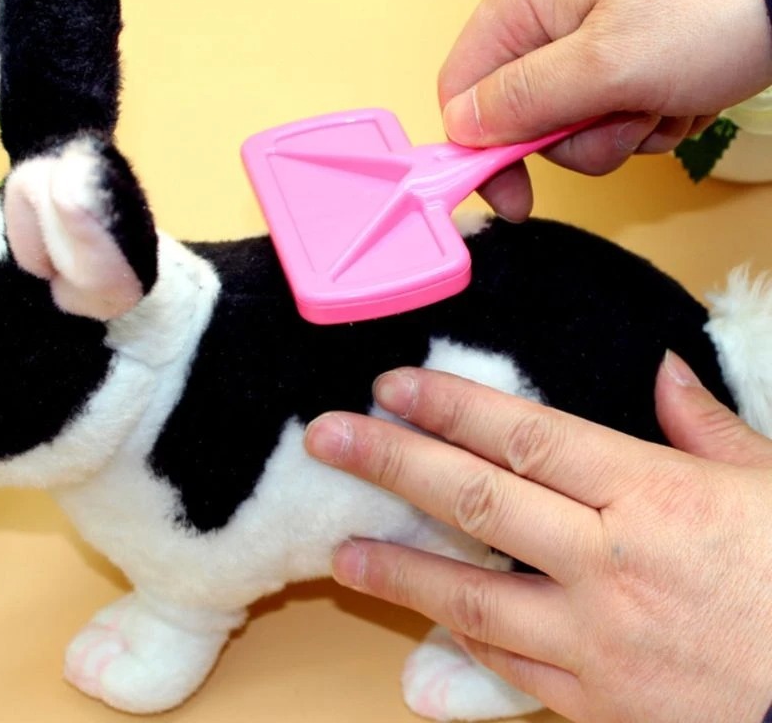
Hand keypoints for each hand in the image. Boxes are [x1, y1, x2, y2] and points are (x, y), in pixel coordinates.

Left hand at [305, 352, 771, 722]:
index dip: (451, 407)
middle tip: (328, 438)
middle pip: (478, 502)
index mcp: (652, 496)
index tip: (393, 386)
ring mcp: (598, 641)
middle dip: (393, 463)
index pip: (525, 437)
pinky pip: (509, 666)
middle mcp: (611, 564)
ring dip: (398, 571)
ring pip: (474, 597)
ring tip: (339, 550)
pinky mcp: (599, 706)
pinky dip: (459, 637)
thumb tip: (662, 368)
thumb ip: (704, 424)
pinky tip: (418, 618)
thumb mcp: (768, 485)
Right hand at [438, 0, 771, 220]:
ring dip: (621, 131)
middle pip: (526, 114)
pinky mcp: (634, 41)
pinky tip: (684, 95)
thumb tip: (463, 128)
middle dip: (578, 140)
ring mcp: (596, 24)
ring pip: (576, 119)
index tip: (516, 197)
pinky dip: (650, 115)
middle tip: (627, 126)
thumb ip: (523, 102)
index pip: (464, 90)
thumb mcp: (605, 66)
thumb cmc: (713, 4)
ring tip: (668, 103)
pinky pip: (616, 106)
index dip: (481, 150)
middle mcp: (552, 9)